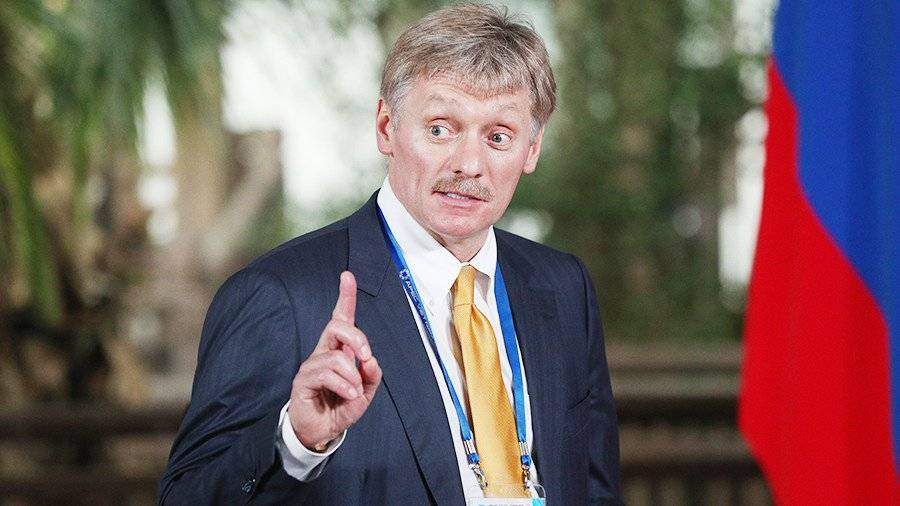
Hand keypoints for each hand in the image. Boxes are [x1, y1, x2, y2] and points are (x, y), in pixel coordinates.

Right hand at [288, 271, 381, 450]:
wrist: (319, 432)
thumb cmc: (339, 408)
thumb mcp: (364, 394)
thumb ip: (371, 376)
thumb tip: (370, 361)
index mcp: (338, 351)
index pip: (341, 319)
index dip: (345, 297)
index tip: (347, 276)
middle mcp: (323, 353)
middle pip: (337, 327)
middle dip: (357, 337)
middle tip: (366, 357)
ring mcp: (312, 365)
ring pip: (336, 357)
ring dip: (352, 377)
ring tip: (353, 392)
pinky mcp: (303, 380)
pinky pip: (326, 374)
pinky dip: (343, 385)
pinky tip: (347, 395)